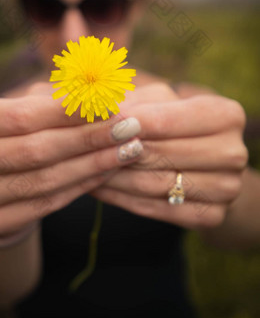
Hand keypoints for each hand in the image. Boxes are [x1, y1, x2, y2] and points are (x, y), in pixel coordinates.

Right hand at [0, 83, 142, 236]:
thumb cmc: (20, 127)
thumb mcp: (33, 103)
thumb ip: (62, 93)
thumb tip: (105, 85)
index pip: (22, 116)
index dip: (70, 111)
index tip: (113, 104)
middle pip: (35, 150)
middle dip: (89, 138)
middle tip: (130, 128)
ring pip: (45, 179)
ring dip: (94, 163)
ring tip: (129, 148)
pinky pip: (46, 204)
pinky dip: (82, 186)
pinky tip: (109, 170)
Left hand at [89, 83, 248, 230]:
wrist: (200, 161)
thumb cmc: (171, 120)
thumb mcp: (156, 101)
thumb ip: (131, 102)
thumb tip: (97, 107)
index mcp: (227, 115)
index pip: (167, 121)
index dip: (128, 123)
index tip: (97, 124)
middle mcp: (234, 153)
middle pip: (160, 154)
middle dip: (117, 152)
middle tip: (82, 149)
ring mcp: (227, 188)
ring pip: (154, 184)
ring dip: (113, 177)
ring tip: (83, 168)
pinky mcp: (211, 216)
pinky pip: (157, 209)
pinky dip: (122, 199)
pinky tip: (98, 188)